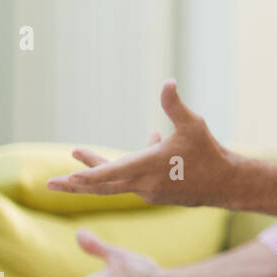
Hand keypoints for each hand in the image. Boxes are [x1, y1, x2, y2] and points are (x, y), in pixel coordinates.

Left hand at [45, 80, 233, 206]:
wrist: (227, 184)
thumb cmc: (209, 152)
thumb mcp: (193, 125)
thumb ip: (174, 105)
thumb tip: (167, 82)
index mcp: (149, 166)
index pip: (111, 173)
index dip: (88, 174)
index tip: (66, 178)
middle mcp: (144, 183)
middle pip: (102, 187)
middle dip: (74, 185)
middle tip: (49, 184)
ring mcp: (149, 191)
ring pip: (116, 181)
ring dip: (98, 169)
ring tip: (80, 153)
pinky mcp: (155, 195)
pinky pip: (133, 180)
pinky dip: (129, 166)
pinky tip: (151, 142)